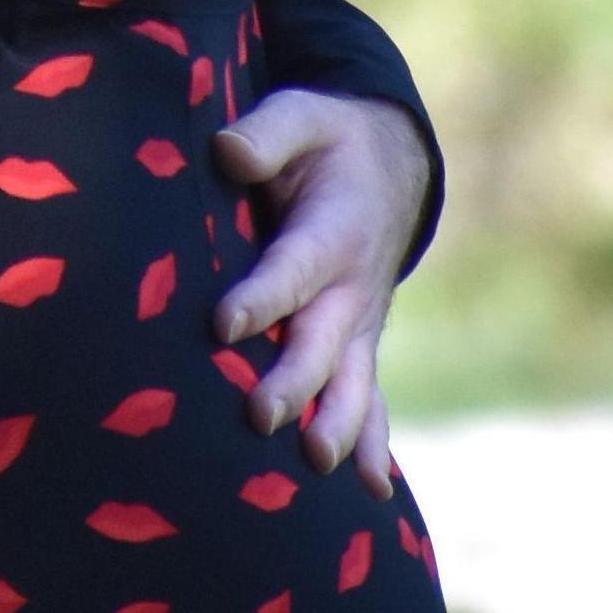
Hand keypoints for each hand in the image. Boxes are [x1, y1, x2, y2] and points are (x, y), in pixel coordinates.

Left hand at [210, 88, 432, 494]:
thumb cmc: (327, 142)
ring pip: (352, 381)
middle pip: (321, 340)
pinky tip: (373, 495)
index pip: (293, 269)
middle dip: (294, 380)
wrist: (390, 167)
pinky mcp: (359, 346)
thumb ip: (266, 134)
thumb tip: (226, 149)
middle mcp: (353, 287)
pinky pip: (371, 399)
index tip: (222, 325)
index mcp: (334, 230)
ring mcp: (361, 324)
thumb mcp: (301, 117)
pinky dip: (373, 444)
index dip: (260, 296)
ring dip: (338, 423)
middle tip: (261, 416)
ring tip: (316, 462)